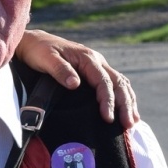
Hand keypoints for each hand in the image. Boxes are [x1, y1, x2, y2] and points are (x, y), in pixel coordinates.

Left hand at [15, 29, 137, 127]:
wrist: (35, 42)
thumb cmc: (39, 51)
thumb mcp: (46, 58)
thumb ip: (60, 70)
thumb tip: (75, 84)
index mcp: (87, 58)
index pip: (103, 81)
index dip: (107, 100)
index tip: (108, 118)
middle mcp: (97, 61)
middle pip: (118, 83)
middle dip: (125, 104)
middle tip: (127, 124)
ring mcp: (98, 66)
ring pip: (120, 83)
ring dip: (128, 101)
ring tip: (132, 122)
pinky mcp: (95, 72)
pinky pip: (115, 84)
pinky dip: (123, 97)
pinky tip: (126, 110)